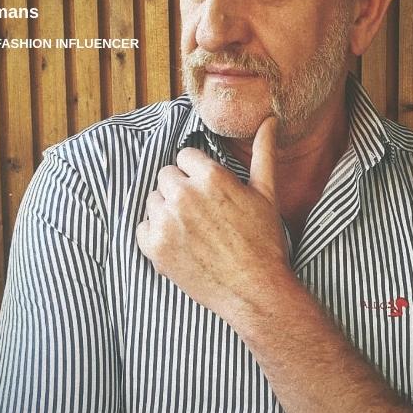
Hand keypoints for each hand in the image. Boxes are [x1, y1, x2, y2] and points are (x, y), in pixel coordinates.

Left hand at [136, 117, 290, 324]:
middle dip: (180, 188)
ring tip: (193, 230)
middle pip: (166, 175)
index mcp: (211, 177)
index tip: (209, 191)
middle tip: (202, 212)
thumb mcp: (266, 193)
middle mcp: (185, 195)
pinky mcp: (155, 248)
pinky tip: (180, 244)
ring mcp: (167, 222)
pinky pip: (142, 227)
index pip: (184, 155)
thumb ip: (263, 152)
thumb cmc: (264, 241)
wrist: (255, 292)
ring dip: (167, 210)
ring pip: (153, 200)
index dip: (197, 172)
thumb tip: (270, 120)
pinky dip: (155, 235)